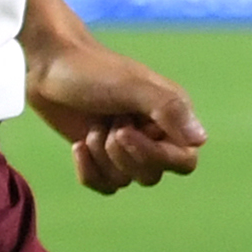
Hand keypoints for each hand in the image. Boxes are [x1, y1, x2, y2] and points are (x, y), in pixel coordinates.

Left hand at [26, 37, 207, 193]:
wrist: (51, 66)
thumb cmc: (94, 71)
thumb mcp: (133, 87)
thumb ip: (169, 111)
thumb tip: (200, 141)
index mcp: (171, 115)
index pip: (185, 160)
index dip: (159, 157)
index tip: (127, 132)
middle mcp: (153, 134)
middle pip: (153, 175)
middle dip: (124, 155)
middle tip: (110, 123)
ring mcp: (126, 148)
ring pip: (126, 181)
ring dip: (102, 158)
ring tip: (93, 127)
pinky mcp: (101, 158)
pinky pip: (104, 185)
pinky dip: (88, 170)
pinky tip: (79, 144)